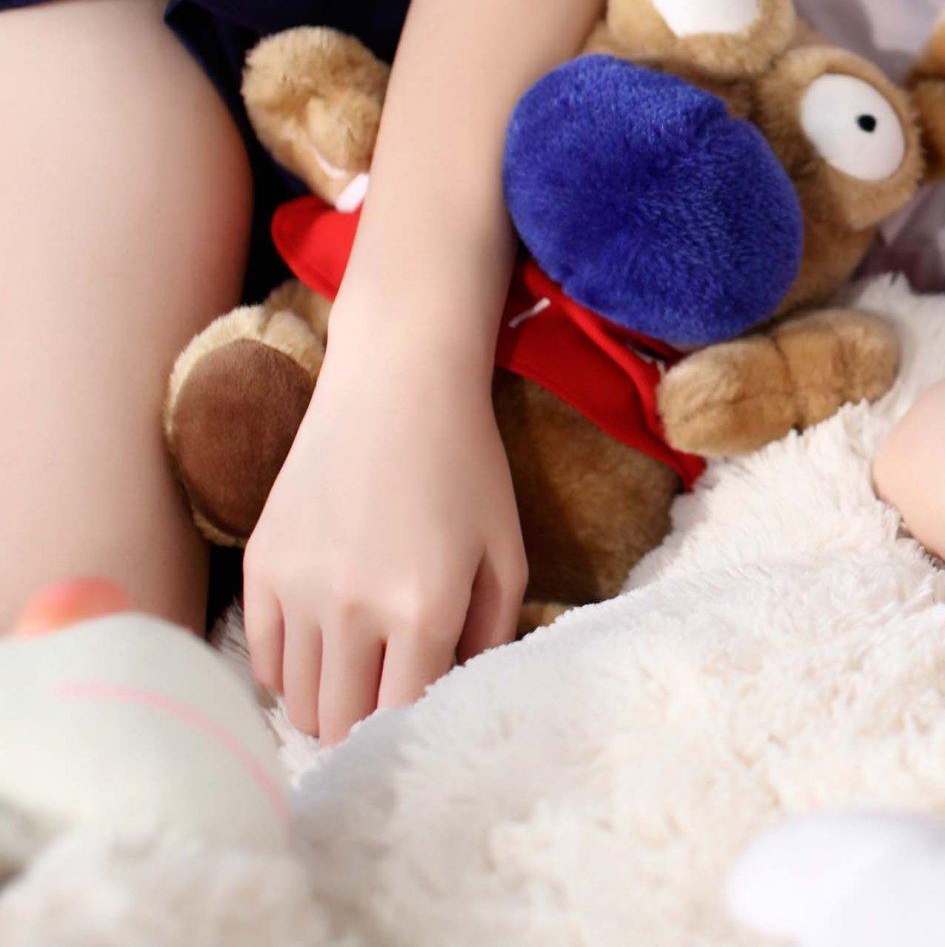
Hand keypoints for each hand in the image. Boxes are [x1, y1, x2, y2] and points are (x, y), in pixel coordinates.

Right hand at [241, 333, 525, 743]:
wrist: (396, 386)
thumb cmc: (466, 466)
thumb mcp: (506, 551)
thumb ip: (492, 635)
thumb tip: (459, 695)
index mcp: (423, 609)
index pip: (403, 717)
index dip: (413, 734)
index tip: (424, 732)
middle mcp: (353, 608)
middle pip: (342, 722)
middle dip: (366, 733)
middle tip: (386, 719)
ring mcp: (298, 588)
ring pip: (298, 700)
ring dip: (326, 707)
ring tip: (355, 688)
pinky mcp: (261, 566)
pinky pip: (262, 659)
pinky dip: (288, 673)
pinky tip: (320, 656)